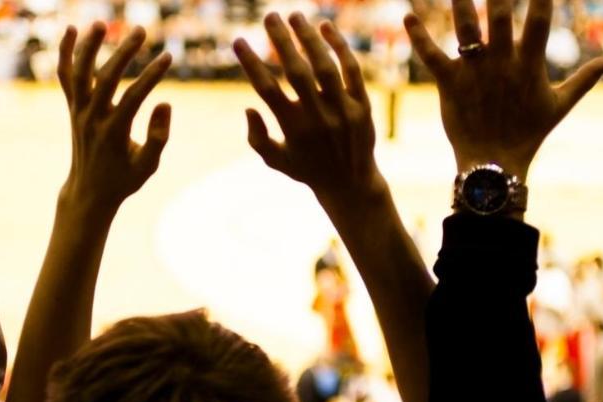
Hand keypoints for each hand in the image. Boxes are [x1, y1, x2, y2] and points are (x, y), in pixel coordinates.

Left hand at [59, 23, 172, 215]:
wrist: (89, 191)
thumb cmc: (123, 179)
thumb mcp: (148, 166)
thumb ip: (158, 137)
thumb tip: (165, 103)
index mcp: (113, 134)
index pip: (133, 98)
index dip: (151, 76)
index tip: (168, 57)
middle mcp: (92, 119)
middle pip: (105, 79)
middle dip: (124, 53)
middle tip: (141, 30)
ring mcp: (78, 112)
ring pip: (79, 74)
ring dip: (88, 47)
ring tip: (102, 23)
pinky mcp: (72, 107)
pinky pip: (65, 77)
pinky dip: (65, 54)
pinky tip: (72, 30)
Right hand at [237, 13, 382, 213]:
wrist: (352, 184)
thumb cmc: (307, 169)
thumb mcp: (276, 161)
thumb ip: (257, 138)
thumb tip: (248, 107)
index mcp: (293, 129)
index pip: (267, 90)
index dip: (251, 64)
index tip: (239, 40)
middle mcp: (318, 118)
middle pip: (296, 72)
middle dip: (281, 41)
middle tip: (269, 15)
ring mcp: (343, 111)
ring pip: (325, 67)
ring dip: (309, 38)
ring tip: (295, 16)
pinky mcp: (363, 105)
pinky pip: (352, 71)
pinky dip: (341, 47)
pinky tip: (327, 27)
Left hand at [404, 0, 602, 178]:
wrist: (494, 165)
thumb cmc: (528, 133)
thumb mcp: (559, 106)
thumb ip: (584, 79)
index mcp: (529, 65)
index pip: (539, 20)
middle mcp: (501, 63)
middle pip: (498, 15)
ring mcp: (474, 72)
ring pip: (464, 28)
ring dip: (459, 2)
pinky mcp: (450, 83)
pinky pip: (432, 55)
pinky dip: (418, 36)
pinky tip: (407, 15)